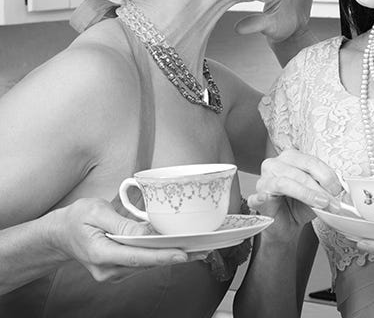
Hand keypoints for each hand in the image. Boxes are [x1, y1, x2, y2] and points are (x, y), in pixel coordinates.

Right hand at [49, 198, 192, 282]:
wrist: (60, 235)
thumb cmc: (76, 219)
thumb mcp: (96, 212)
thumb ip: (121, 223)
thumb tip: (145, 231)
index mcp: (100, 253)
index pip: (137, 257)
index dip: (162, 256)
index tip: (183, 254)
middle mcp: (108, 269)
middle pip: (147, 263)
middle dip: (175, 255)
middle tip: (203, 248)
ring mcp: (113, 273)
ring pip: (147, 264)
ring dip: (170, 256)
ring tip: (197, 247)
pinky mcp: (119, 270)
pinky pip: (143, 263)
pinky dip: (160, 255)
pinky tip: (177, 248)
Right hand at [247, 150, 341, 234]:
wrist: (285, 227)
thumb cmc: (298, 207)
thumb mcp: (316, 194)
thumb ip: (325, 187)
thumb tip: (339, 188)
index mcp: (291, 159)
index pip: (310, 160)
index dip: (326, 173)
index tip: (338, 188)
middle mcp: (275, 164)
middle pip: (300, 169)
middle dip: (320, 185)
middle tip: (333, 199)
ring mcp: (264, 179)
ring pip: (287, 180)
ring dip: (308, 193)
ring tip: (322, 203)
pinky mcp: (258, 196)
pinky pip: (266, 193)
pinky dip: (272, 196)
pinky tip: (281, 202)